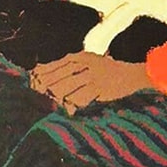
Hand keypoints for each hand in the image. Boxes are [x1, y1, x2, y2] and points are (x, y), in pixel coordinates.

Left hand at [29, 53, 153, 112]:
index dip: (44, 72)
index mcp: (83, 57)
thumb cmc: (108, 71)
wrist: (134, 75)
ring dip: (57, 96)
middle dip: (47, 85)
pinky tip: (66, 109)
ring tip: (48, 102)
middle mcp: (87, 64)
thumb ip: (71, 66)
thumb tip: (44, 71)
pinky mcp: (101, 89)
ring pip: (69, 87)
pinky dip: (72, 104)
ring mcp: (94, 76)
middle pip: (61, 75)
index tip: (32, 79)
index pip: (58, 64)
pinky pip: (82, 98)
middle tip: (35, 93)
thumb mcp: (91, 62)